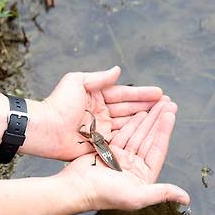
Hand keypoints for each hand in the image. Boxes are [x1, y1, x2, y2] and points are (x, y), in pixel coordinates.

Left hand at [31, 66, 166, 159]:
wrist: (45, 129)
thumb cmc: (57, 103)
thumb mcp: (77, 82)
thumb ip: (99, 78)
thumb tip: (118, 70)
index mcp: (96, 96)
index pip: (124, 94)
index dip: (142, 94)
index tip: (160, 93)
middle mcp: (101, 113)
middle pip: (130, 109)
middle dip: (149, 107)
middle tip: (169, 105)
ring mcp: (102, 129)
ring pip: (129, 124)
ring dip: (146, 121)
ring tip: (165, 118)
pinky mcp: (100, 144)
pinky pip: (121, 139)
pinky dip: (135, 137)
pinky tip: (150, 134)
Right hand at [59, 99, 189, 210]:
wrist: (76, 188)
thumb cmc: (105, 195)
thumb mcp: (137, 196)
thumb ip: (162, 193)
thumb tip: (186, 198)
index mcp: (144, 178)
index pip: (157, 149)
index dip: (164, 130)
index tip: (171, 113)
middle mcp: (135, 168)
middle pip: (149, 139)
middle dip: (159, 120)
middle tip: (168, 102)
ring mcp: (123, 159)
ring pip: (138, 134)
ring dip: (148, 119)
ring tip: (158, 103)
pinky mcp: (110, 152)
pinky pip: (124, 135)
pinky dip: (132, 123)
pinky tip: (140, 112)